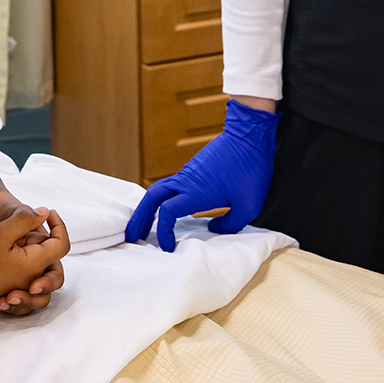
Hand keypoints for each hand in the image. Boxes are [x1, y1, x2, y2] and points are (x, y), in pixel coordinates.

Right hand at [0, 206, 68, 316]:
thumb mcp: (1, 232)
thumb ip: (26, 220)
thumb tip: (45, 213)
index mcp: (35, 264)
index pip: (61, 244)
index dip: (59, 226)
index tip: (48, 213)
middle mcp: (34, 279)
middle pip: (55, 259)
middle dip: (43, 240)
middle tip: (24, 233)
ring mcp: (24, 288)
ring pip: (44, 273)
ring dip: (33, 254)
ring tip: (16, 245)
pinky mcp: (14, 291)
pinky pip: (31, 285)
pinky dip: (24, 269)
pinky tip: (9, 252)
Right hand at [124, 99, 277, 252]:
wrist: (250, 135)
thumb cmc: (251, 168)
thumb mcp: (249, 205)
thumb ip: (230, 224)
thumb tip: (213, 229)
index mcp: (196, 192)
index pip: (167, 213)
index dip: (163, 233)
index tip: (168, 247)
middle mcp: (186, 181)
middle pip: (151, 199)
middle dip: (139, 219)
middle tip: (132, 236)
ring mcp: (187, 173)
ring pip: (157, 190)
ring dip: (146, 208)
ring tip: (143, 225)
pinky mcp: (193, 169)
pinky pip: (168, 186)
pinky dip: (159, 200)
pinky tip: (163, 208)